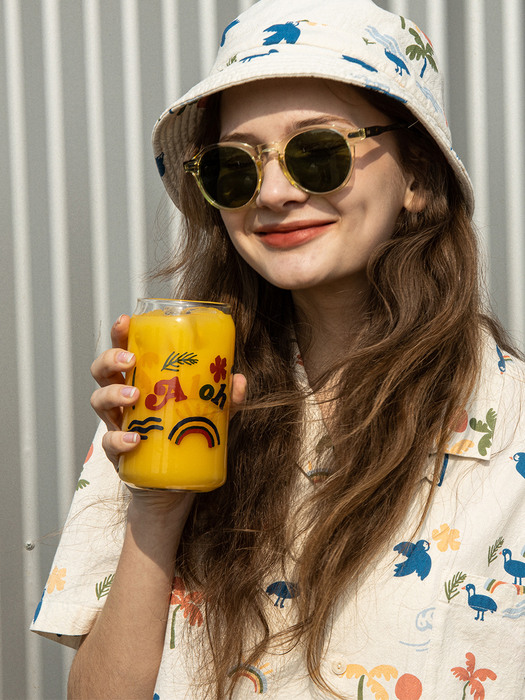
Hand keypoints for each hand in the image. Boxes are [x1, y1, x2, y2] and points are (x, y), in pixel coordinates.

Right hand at [90, 314, 246, 467]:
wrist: (174, 485)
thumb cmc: (186, 437)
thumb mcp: (210, 413)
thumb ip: (225, 398)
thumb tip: (238, 380)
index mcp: (141, 380)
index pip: (124, 350)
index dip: (120, 334)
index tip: (125, 321)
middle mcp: (123, 399)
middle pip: (102, 371)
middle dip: (110, 359)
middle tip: (130, 360)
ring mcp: (118, 424)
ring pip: (98, 400)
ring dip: (112, 394)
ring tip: (133, 395)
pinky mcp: (118, 453)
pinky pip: (109, 443)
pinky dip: (119, 439)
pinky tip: (134, 440)